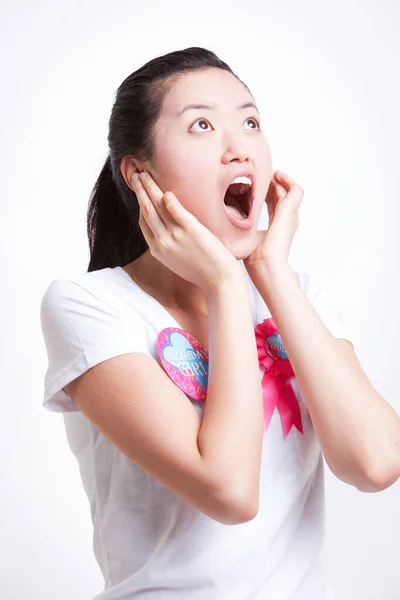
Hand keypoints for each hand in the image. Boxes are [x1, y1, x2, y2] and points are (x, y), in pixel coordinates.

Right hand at [131, 172, 240, 292]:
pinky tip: (167, 191)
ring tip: (145, 174)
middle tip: (136, 173)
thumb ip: (169, 245)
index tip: (139, 190)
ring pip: (157, 207)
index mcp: (158, 249)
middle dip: (140, 190)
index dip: (140, 203)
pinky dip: (171, 201)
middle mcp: (163, 242)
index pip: (143, 221)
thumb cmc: (203, 272)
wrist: (220, 282)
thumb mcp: (177, 261)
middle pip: (146, 210)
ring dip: (149, 188)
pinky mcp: (193, 231)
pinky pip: (178, 212)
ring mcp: (176, 236)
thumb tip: (167, 230)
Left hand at [243, 170, 302, 274]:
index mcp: (277, 227)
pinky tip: (275, 175)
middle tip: (257, 175)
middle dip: (271, 184)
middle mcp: (286, 221)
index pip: (274, 205)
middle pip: (281, 195)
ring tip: (267, 172)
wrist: (266, 266)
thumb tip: (220, 227)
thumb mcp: (245, 239)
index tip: (251, 186)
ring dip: (279, 180)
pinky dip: (288, 180)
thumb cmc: (254, 260)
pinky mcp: (290, 212)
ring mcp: (290, 216)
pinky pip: (296, 190)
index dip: (265, 193)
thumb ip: (239, 230)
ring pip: (290, 191)